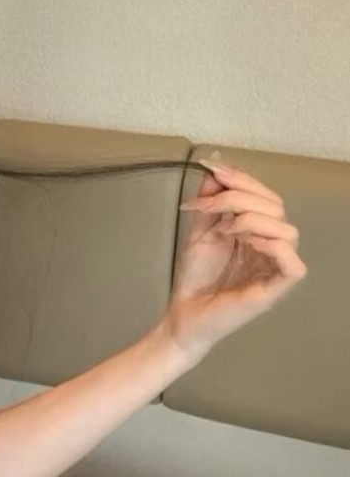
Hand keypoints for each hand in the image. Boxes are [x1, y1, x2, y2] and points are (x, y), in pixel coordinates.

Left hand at [161, 159, 307, 362]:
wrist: (183, 312)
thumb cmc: (195, 277)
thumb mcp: (200, 229)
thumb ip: (210, 200)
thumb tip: (215, 164)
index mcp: (258, 231)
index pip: (266, 196)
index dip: (243, 179)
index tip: (213, 170)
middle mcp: (272, 247)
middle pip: (276, 207)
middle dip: (239, 196)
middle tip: (207, 207)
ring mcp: (275, 268)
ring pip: (287, 230)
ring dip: (252, 219)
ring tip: (224, 230)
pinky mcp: (275, 289)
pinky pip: (293, 264)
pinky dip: (272, 246)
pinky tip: (246, 243)